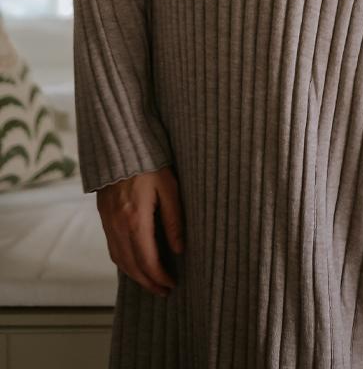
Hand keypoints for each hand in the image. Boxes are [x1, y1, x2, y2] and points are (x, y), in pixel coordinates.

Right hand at [96, 165, 184, 298]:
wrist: (121, 147)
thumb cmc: (152, 164)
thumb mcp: (170, 188)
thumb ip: (175, 219)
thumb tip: (180, 249)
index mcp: (136, 220)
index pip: (147, 260)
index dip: (159, 276)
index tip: (172, 285)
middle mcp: (118, 226)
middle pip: (131, 265)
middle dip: (148, 282)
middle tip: (164, 291)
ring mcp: (108, 223)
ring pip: (119, 260)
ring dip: (135, 276)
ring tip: (152, 282)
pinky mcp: (105, 218)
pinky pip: (112, 249)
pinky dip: (124, 263)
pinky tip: (135, 264)